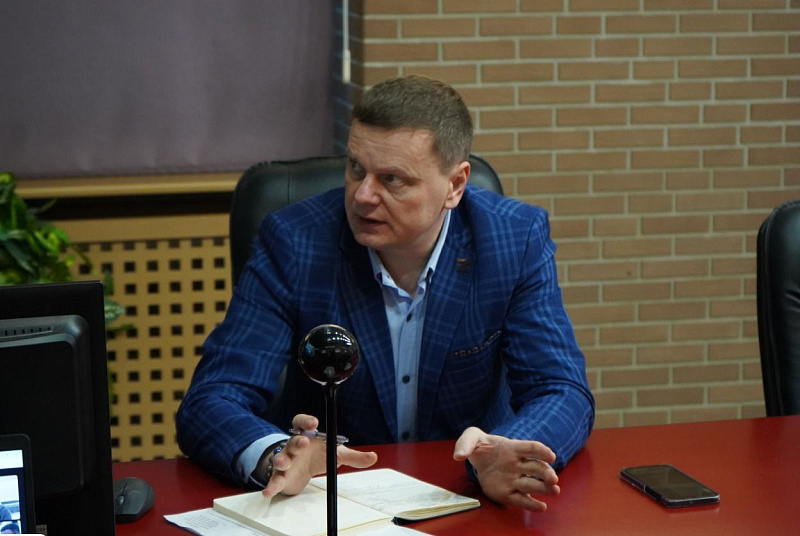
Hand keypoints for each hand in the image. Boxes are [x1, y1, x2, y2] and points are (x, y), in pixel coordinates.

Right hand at [262, 414, 377, 497]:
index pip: (301, 422)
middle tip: (304, 442)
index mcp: (307, 435)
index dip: (306, 420)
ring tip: (283, 463)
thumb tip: (373, 457)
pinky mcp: (281, 477)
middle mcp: (294, 446)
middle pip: (293, 441)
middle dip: (297, 442)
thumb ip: (353, 456)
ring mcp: (286, 461)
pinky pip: (275, 480)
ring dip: (281, 460)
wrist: (302, 470)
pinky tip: (268, 491)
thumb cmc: (317, 455)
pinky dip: (271, 485)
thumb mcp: (335, 454)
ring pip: (281, 459)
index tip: (314, 422)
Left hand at [453, 427, 558, 511]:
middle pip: (535, 467)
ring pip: (532, 484)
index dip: (541, 450)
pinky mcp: (508, 493)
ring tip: (555, 491)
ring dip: (544, 488)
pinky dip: (531, 504)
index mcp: (512, 448)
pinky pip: (521, 499)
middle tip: (553, 479)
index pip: (529, 447)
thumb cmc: (479, 447)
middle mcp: (517, 464)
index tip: (551, 455)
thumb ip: (465, 443)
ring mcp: (514, 479)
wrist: (478, 460)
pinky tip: (541, 507)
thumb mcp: (471, 437)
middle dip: (546, 473)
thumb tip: (459, 456)